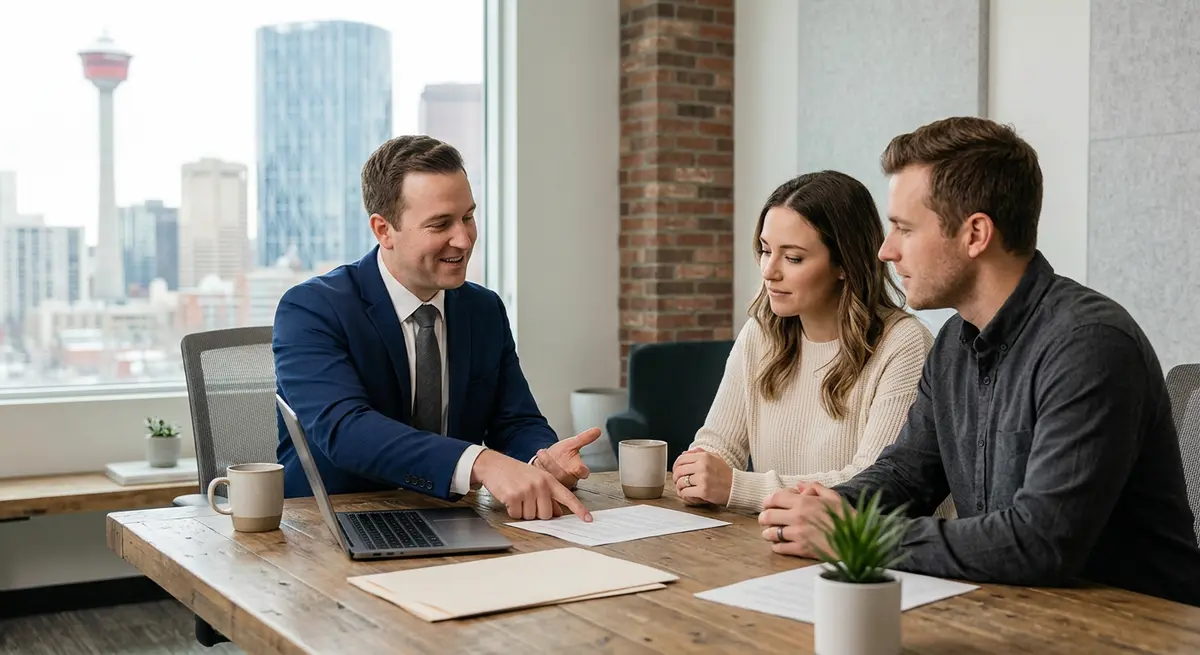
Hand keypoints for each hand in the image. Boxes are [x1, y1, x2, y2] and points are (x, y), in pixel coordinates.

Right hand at [471, 450, 592, 521]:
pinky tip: (509, 498)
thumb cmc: (516, 473)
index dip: (579, 510)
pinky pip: (517, 515)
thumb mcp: (536, 479)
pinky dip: (512, 511)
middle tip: (527, 500)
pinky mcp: (514, 496)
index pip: (568, 497)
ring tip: (517, 496)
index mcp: (549, 480)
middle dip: (537, 512)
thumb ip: (549, 495)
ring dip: (523, 511)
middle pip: (547, 515)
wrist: (494, 464)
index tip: (588, 519)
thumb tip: (558, 513)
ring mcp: (527, 490)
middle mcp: (540, 484)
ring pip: (531, 517)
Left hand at [533, 427, 600, 488]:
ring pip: (552, 479)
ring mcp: (557, 484)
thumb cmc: (560, 454)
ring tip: (540, 454)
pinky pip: (543, 483)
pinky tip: (535, 464)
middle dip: (553, 465)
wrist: (546, 460)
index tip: (578, 466)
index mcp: (577, 470)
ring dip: (544, 466)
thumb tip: (597, 430)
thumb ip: (584, 438)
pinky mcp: (546, 487)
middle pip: (564, 476)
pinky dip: (538, 473)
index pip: (583, 472)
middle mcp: (568, 479)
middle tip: (544, 453)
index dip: (581, 470)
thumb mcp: (571, 444)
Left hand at [671, 447, 732, 505]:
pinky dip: (684, 495)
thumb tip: (684, 453)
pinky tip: (687, 494)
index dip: (675, 466)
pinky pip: (685, 492)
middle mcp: (703, 466)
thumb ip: (699, 453)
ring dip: (679, 487)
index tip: (676, 471)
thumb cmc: (725, 474)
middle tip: (678, 481)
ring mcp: (703, 479)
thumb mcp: (715, 457)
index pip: (681, 459)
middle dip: (675, 477)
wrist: (736, 487)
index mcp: (704, 456)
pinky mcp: (703, 491)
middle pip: (679, 471)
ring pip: (680, 482)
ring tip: (682, 489)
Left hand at [757, 482, 846, 556]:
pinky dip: (777, 546)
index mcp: (804, 502)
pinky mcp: (802, 549)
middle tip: (765, 519)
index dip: (767, 501)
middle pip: (768, 516)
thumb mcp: (833, 496)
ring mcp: (798, 534)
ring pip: (771, 533)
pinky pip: (780, 548)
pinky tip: (780, 544)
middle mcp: (798, 517)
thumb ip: (814, 488)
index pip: (774, 498)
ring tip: (770, 533)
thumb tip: (799, 485)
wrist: (857, 539)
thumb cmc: (846, 516)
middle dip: (763, 518)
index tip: (767, 504)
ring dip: (768, 533)